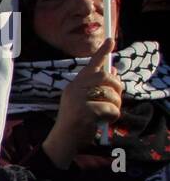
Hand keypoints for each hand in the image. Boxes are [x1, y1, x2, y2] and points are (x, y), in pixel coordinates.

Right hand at [42, 39, 121, 167]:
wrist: (63, 140)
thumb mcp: (85, 102)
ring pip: (110, 94)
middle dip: (117, 87)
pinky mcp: (84, 111)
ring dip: (116, 106)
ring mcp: (78, 100)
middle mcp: (74, 89)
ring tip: (107, 114)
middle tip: (116, 99)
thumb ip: (97, 88)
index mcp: (75, 85)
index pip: (91, 66)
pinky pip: (110, 109)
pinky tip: (105, 121)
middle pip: (105, 77)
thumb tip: (114, 72)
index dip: (102, 52)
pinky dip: (113, 116)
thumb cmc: (76, 122)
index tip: (110, 40)